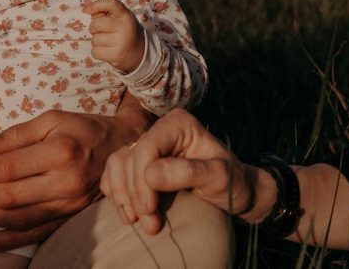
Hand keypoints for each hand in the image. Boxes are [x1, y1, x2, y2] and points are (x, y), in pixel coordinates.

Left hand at [0, 102, 149, 250]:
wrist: (123, 148)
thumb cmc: (84, 129)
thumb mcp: (53, 119)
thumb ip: (17, 134)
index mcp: (59, 151)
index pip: (8, 167)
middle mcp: (65, 181)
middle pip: (9, 195)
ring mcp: (70, 204)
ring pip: (19, 218)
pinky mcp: (72, 217)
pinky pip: (38, 233)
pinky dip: (11, 240)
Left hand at [82, 0, 143, 72]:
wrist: (140, 53)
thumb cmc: (125, 32)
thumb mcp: (121, 18)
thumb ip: (105, 13)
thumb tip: (86, 9)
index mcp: (126, 16)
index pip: (111, 4)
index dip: (96, 5)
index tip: (86, 9)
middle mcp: (125, 27)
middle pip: (96, 24)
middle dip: (94, 28)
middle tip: (102, 31)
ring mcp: (121, 42)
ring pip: (94, 39)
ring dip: (97, 41)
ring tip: (108, 42)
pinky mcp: (116, 56)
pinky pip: (95, 51)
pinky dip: (98, 51)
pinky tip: (107, 50)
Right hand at [100, 107, 259, 235]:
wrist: (235, 194)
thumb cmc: (232, 183)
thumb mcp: (220, 178)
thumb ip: (189, 173)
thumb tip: (150, 174)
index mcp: (178, 124)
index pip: (147, 147)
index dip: (141, 179)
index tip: (150, 209)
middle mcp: (160, 130)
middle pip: (128, 158)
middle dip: (134, 194)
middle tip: (150, 225)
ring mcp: (148, 145)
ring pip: (116, 165)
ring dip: (122, 196)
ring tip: (136, 221)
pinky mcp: (140, 164)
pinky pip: (114, 174)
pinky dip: (116, 194)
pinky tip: (129, 214)